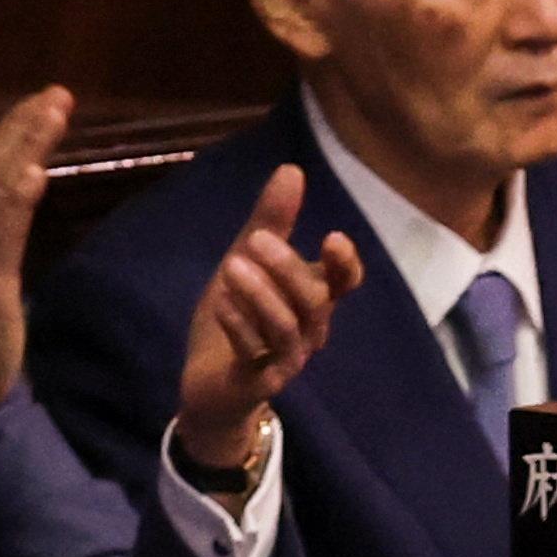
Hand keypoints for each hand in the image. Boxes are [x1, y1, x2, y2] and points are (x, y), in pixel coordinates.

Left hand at [168, 165, 364, 480]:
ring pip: (288, 328)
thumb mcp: (246, 263)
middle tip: (257, 240)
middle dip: (289, 269)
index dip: (346, 264)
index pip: (345, 283)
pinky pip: (256, 354)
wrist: (211, 387)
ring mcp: (286, 360)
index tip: (332, 237)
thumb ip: (270, 221)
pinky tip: (222, 303)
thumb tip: (291, 170)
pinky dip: (239, 325)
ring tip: (233, 267)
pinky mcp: (259, 381)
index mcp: (311, 301)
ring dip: (262, 296)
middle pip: (315, 301)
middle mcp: (308, 331)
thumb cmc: (237, 321)